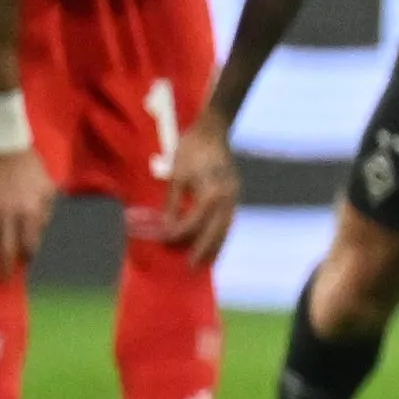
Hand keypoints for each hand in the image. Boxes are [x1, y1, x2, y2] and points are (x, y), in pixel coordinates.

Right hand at [0, 146, 55, 275]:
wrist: (7, 145)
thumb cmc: (31, 167)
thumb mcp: (47, 189)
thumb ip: (44, 212)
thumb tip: (38, 231)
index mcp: (31, 213)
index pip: (30, 244)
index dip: (28, 255)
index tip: (25, 261)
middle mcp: (10, 215)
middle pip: (7, 249)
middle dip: (4, 269)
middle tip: (2, 282)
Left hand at [157, 113, 240, 263]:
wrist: (212, 131)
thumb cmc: (190, 150)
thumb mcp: (176, 175)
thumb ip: (173, 203)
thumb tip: (166, 227)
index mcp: (209, 192)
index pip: (192, 223)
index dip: (177, 235)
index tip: (164, 241)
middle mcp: (225, 197)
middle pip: (214, 232)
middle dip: (203, 251)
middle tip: (192, 267)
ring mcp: (233, 195)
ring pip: (226, 228)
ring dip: (217, 246)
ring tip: (207, 261)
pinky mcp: (234, 193)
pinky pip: (229, 219)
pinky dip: (222, 233)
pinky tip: (215, 241)